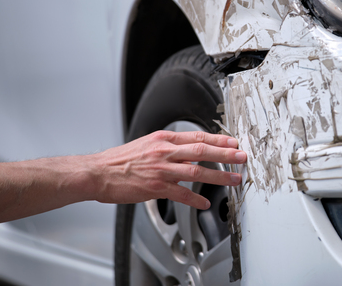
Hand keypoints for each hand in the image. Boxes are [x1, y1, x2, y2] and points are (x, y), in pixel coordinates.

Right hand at [90, 130, 245, 209]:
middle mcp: (165, 152)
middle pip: (202, 150)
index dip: (219, 139)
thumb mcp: (147, 144)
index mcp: (163, 139)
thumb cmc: (120, 160)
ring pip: (196, 171)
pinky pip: (181, 194)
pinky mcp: (155, 188)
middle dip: (226, 154)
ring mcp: (161, 170)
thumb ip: (168, 147)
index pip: (198, 136)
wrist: (98, 173)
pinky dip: (195, 200)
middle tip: (242, 157)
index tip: (234, 141)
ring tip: (233, 179)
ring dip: (218, 176)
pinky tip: (204, 204)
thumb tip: (188, 150)